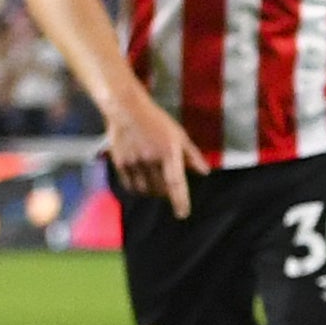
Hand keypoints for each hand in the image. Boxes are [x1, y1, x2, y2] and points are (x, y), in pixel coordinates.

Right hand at [102, 91, 199, 217]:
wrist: (127, 110)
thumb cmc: (157, 122)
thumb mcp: (179, 135)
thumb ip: (192, 155)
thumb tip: (204, 172)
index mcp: (169, 152)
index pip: (176, 183)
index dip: (180, 201)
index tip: (182, 214)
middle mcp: (151, 159)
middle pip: (160, 189)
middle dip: (167, 193)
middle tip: (168, 186)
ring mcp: (134, 161)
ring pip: (145, 190)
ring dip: (152, 191)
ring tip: (155, 180)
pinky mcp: (120, 163)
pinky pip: (130, 186)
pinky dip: (138, 188)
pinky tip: (142, 180)